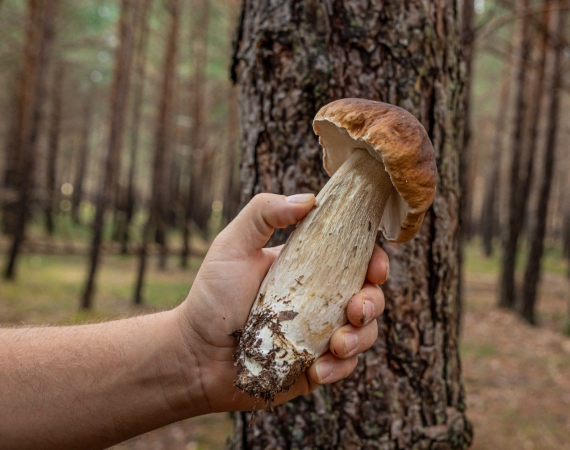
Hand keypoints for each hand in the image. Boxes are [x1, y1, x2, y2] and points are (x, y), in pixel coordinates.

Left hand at [177, 193, 387, 412]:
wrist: (193, 355)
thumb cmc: (211, 297)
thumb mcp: (233, 245)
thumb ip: (263, 213)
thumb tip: (309, 200)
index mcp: (310, 269)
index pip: (356, 259)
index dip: (375, 261)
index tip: (376, 267)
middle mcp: (321, 301)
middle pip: (370, 297)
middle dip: (373, 302)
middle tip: (356, 310)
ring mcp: (320, 335)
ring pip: (365, 334)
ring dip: (360, 339)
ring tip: (337, 345)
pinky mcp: (314, 368)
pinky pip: (344, 368)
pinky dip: (339, 368)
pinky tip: (318, 370)